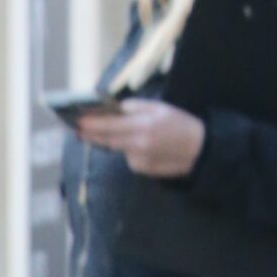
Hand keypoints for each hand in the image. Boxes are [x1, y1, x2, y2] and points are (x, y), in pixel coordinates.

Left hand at [74, 97, 206, 179]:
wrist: (199, 149)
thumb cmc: (180, 123)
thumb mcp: (160, 107)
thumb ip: (135, 107)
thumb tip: (115, 108)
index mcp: (143, 126)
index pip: (110, 125)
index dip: (92, 124)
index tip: (78, 122)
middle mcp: (138, 144)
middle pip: (107, 140)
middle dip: (91, 134)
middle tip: (78, 129)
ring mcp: (138, 159)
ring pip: (117, 148)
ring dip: (113, 140)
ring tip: (121, 134)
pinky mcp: (140, 169)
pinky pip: (128, 156)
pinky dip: (129, 149)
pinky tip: (144, 146)